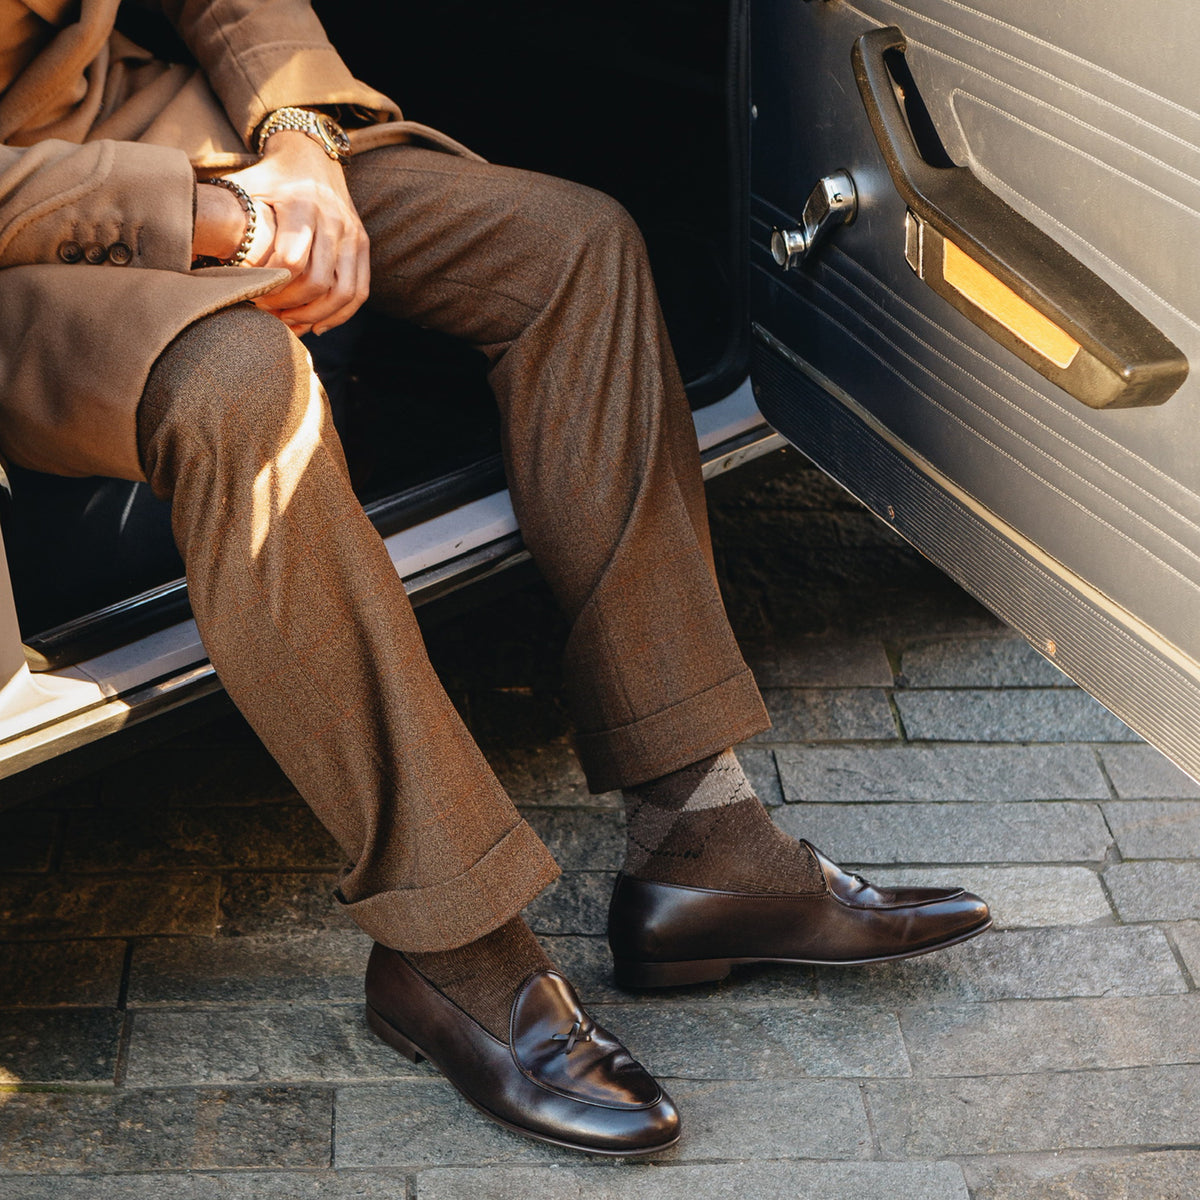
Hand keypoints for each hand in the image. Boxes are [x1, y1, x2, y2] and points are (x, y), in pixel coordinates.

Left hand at [219, 131, 370, 335]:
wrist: (311, 156)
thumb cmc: (269, 178)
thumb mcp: (245, 188)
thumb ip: (225, 216)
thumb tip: (190, 247)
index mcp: (301, 204)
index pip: (293, 260)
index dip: (272, 286)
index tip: (253, 295)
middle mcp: (333, 219)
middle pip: (318, 282)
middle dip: (291, 306)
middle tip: (269, 314)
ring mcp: (352, 233)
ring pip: (343, 292)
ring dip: (315, 315)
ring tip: (291, 323)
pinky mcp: (361, 246)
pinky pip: (358, 291)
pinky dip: (339, 314)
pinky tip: (317, 325)